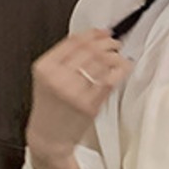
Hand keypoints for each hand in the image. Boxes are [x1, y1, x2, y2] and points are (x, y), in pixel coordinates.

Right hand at [24, 28, 132, 166]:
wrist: (49, 137)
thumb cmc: (49, 108)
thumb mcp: (47, 78)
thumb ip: (63, 59)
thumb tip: (91, 39)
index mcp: (45, 68)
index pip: (73, 42)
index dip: (92, 33)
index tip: (101, 32)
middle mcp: (58, 78)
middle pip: (90, 50)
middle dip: (106, 42)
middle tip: (114, 42)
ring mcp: (74, 92)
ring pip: (102, 63)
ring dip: (115, 54)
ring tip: (118, 53)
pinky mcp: (89, 105)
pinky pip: (110, 81)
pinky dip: (121, 70)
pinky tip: (123, 66)